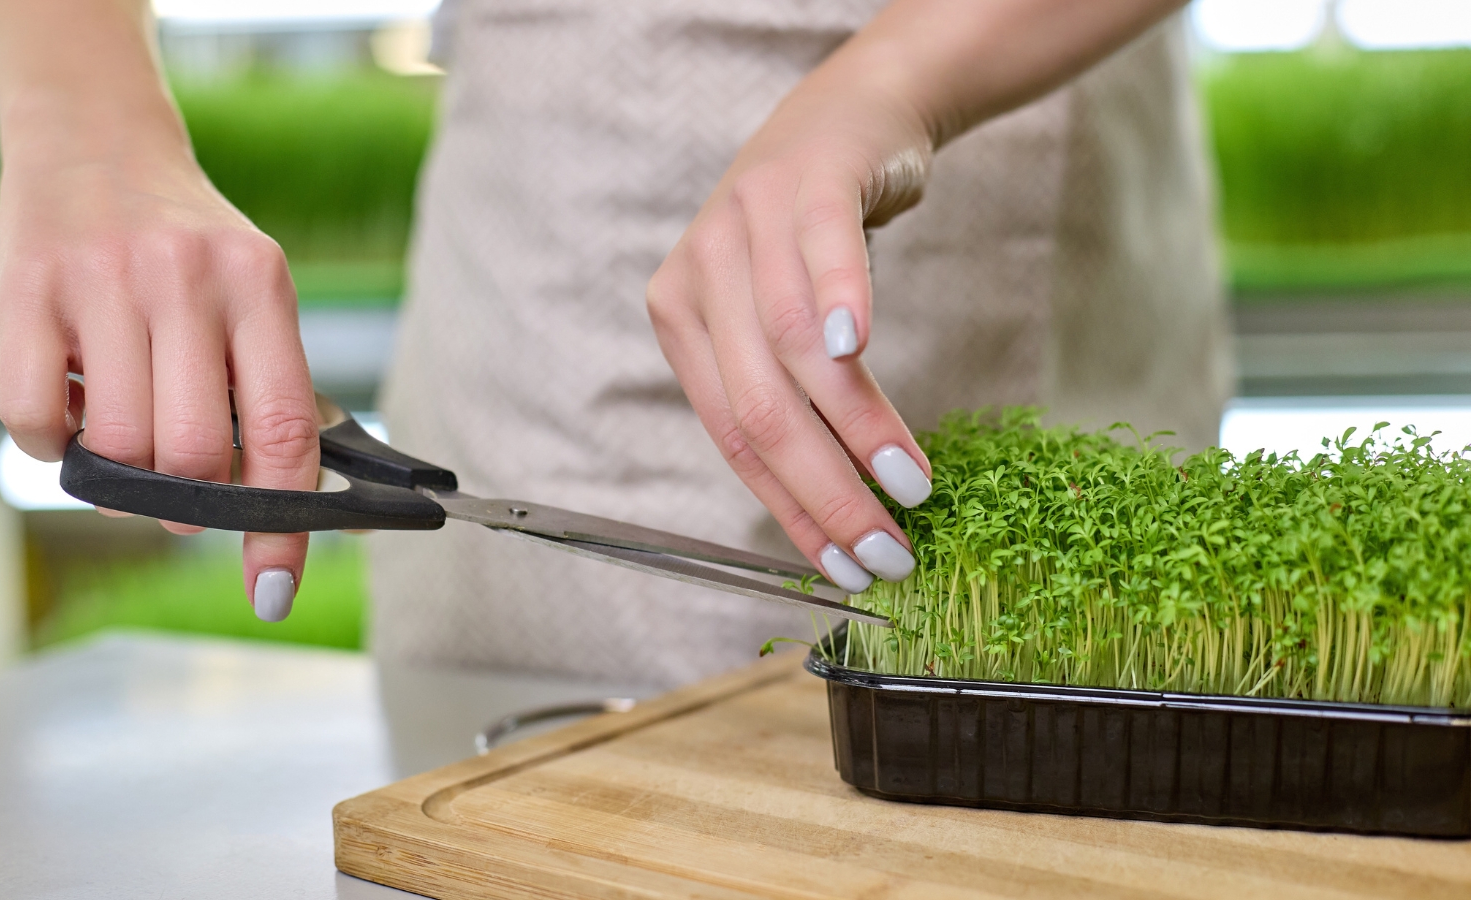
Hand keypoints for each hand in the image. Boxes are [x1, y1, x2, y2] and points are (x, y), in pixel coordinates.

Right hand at [0, 142, 318, 621]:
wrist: (96, 140)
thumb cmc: (185, 244)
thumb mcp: (250, 294)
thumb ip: (268, 387)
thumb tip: (286, 505)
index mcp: (259, 285)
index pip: (284, 431)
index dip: (283, 523)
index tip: (274, 586)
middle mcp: (187, 278)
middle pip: (191, 455)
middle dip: (185, 500)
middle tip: (174, 492)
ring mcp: (102, 281)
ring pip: (114, 447)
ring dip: (116, 474)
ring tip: (119, 432)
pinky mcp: (26, 289)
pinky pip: (33, 421)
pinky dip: (50, 445)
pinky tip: (67, 410)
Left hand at [648, 79, 935, 592]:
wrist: (848, 119)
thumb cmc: (810, 244)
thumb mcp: (774, 320)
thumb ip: (786, 398)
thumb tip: (836, 515)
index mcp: (680, 320)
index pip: (730, 437)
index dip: (790, 509)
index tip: (844, 567)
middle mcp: (699, 272)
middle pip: (758, 404)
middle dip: (826, 489)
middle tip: (886, 546)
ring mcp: (745, 220)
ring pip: (792, 345)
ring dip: (854, 424)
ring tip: (909, 483)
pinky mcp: (804, 180)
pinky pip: (818, 251)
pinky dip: (838, 300)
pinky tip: (860, 348)